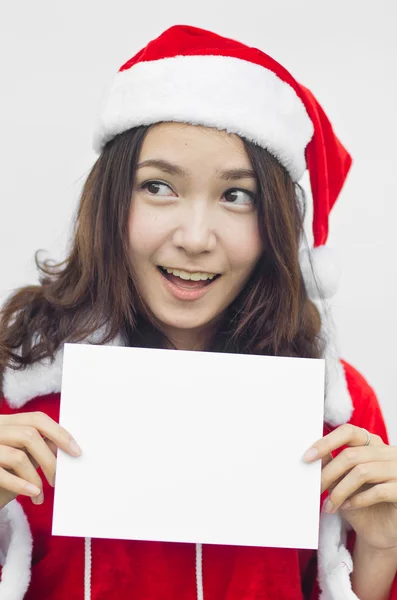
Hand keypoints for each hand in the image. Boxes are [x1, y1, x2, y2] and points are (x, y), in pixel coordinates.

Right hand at [0, 412, 81, 508]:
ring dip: (35, 478)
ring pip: (18, 457)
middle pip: (29, 435)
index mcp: (5, 423)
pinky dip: (22, 485)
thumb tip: (66, 444)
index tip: (76, 451)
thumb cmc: (2, 475)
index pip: (36, 419)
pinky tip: (34, 495)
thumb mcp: (20, 457)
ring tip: (40, 495)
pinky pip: (3, 475)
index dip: (59, 433)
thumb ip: (37, 447)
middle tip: (58, 479)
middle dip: (49, 459)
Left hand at [304, 424, 396, 549]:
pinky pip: (378, 491)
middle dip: (329, 473)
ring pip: (362, 472)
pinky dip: (358, 500)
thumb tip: (312, 453)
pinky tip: (347, 507)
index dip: (327, 442)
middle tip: (316, 488)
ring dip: (340, 490)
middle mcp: (388, 453)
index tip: (307, 457)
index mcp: (372, 444)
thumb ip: (331, 464)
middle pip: (352, 455)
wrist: (378, 532)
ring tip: (330, 504)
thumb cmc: (359, 503)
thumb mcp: (341, 481)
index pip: (349, 432)